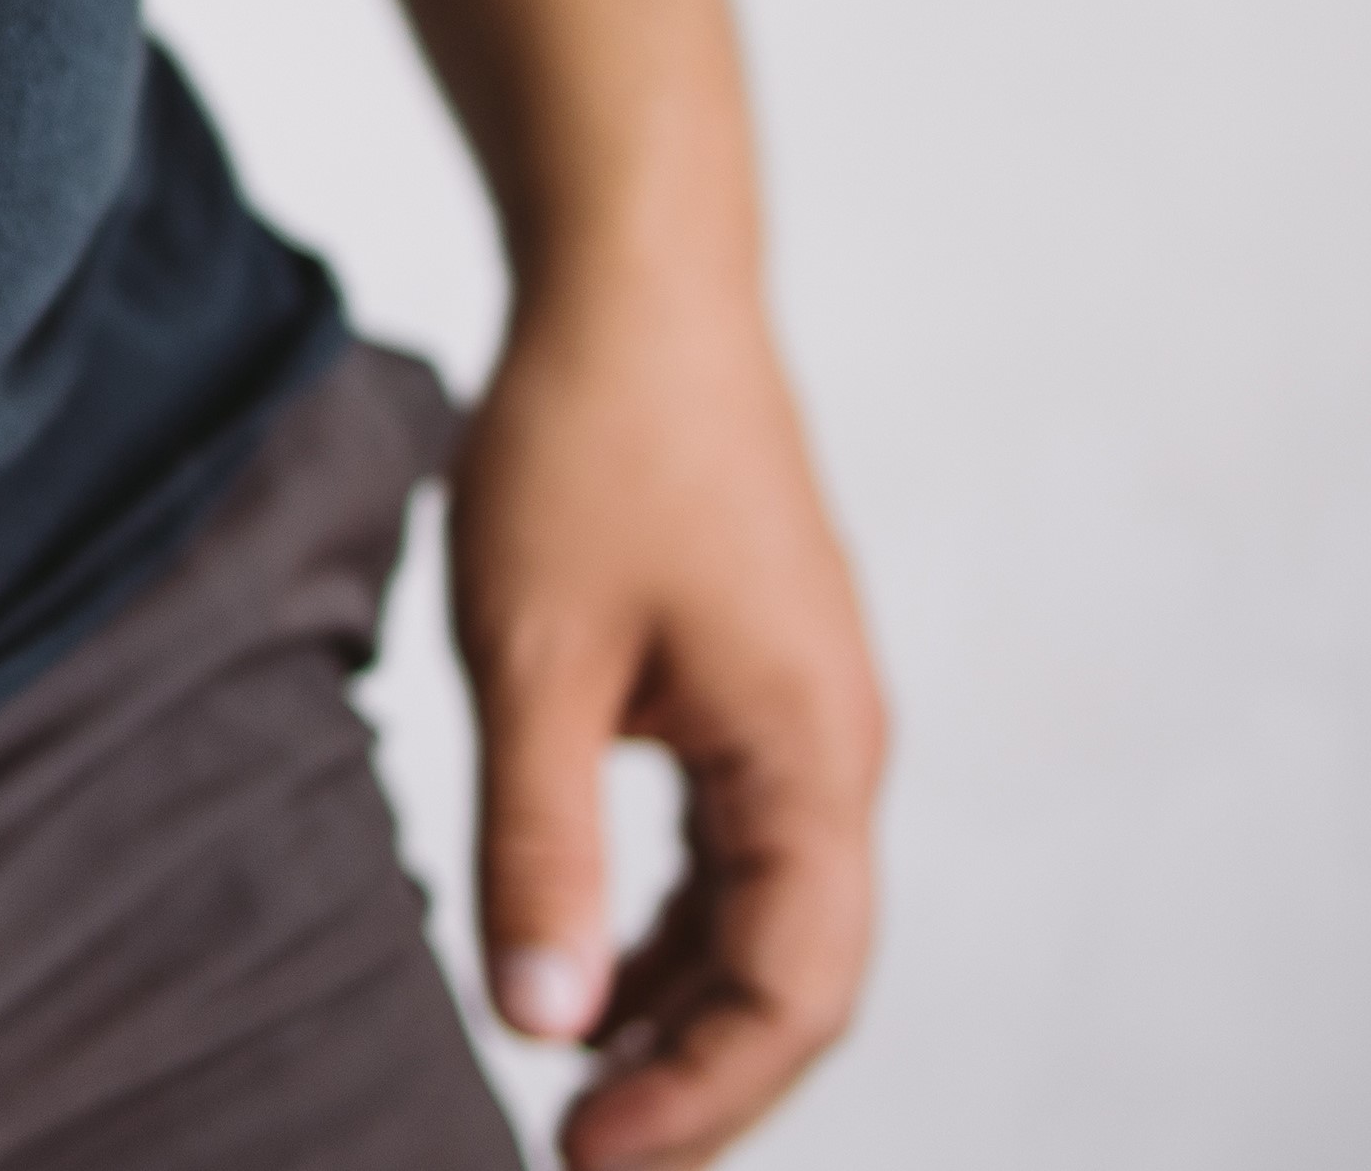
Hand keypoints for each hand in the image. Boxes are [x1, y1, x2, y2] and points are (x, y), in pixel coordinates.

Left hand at [451, 276, 885, 1168]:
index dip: (695, 1098)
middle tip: (583, 1163)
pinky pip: (745, 851)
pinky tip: (592, 971)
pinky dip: (676, 928)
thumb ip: (539, 849)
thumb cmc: (584, 449)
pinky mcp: (765, 686)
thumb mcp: (531, 662)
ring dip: (686, 1013)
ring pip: (774, 920)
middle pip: (801, 976)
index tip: (578, 1158)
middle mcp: (839, 750)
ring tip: (579, 1094)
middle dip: (702, 1085)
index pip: (792, 991)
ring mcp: (810, 716)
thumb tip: (538, 1026)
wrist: (635, 287)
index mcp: (809, 755)